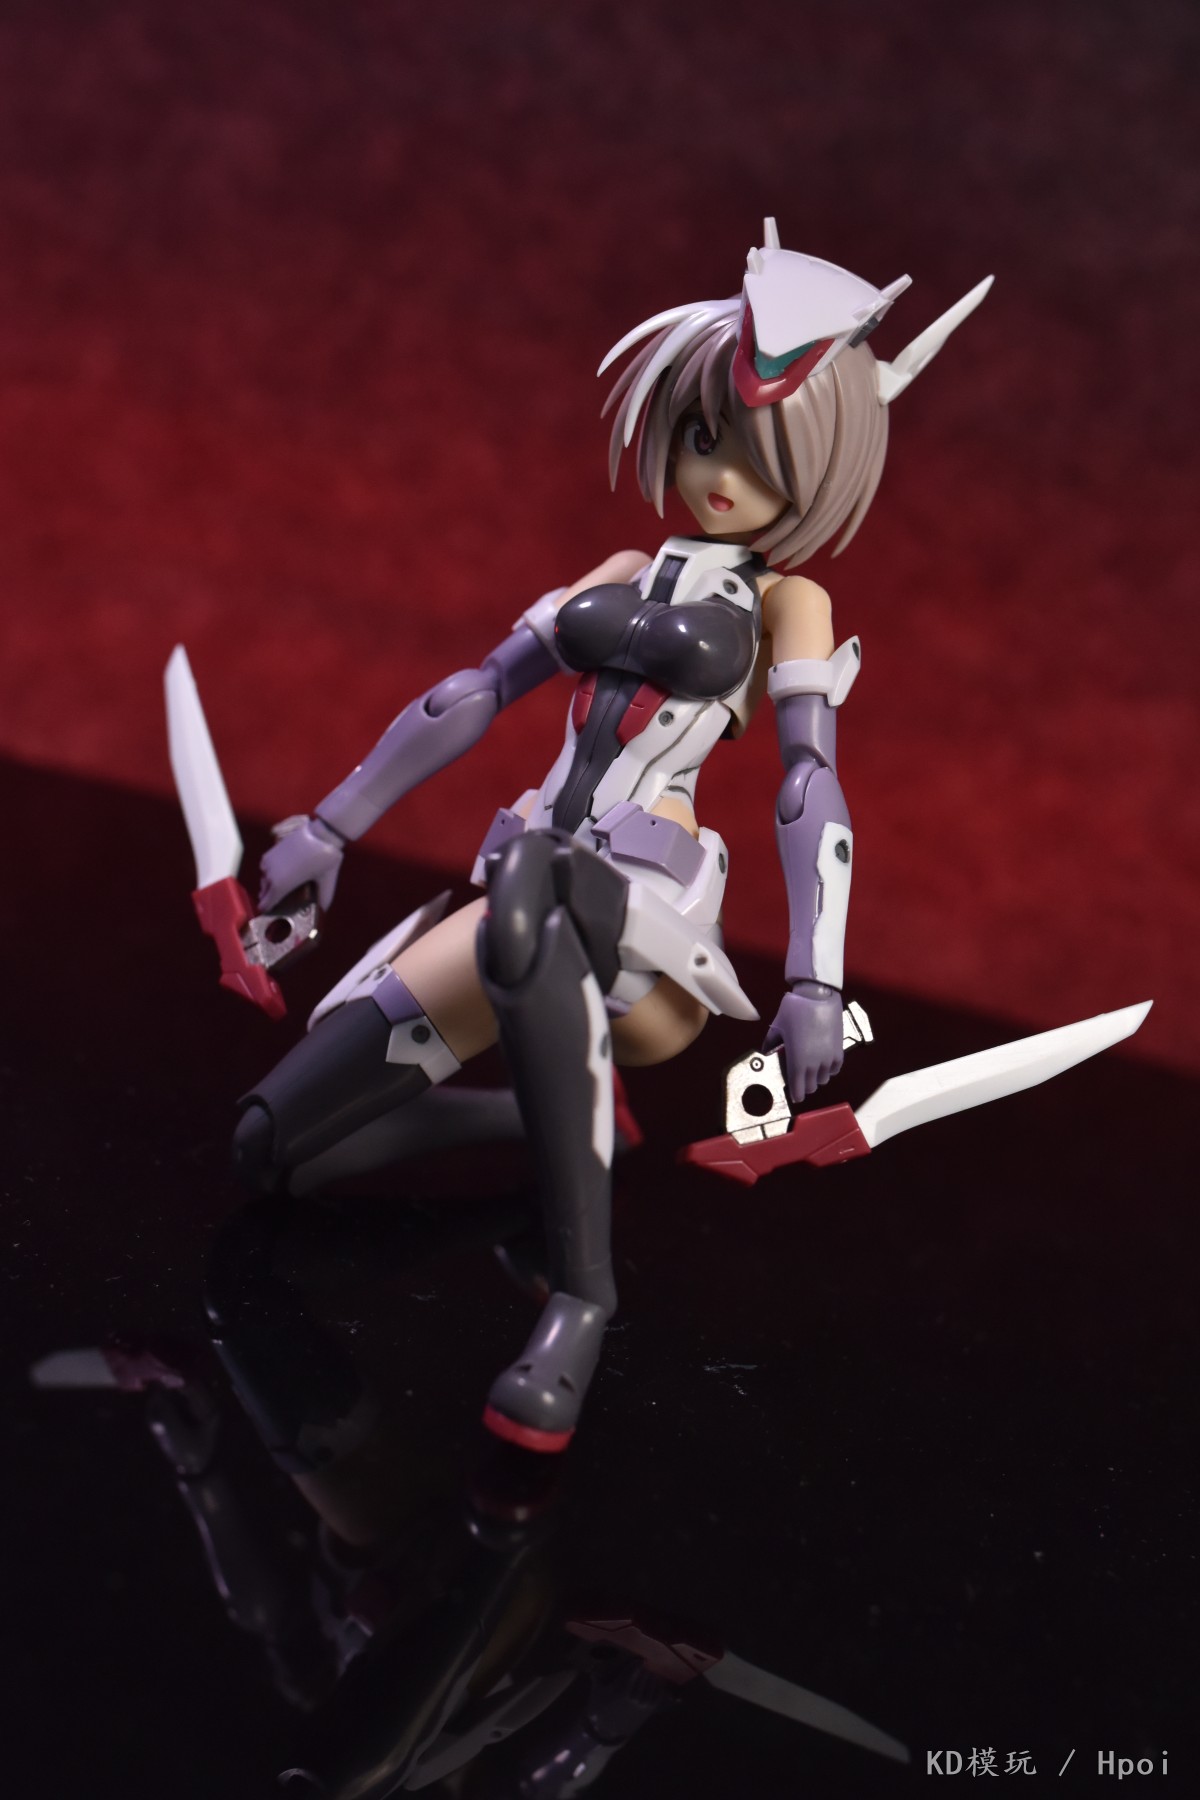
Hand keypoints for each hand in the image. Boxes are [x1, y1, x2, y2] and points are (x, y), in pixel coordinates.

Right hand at [258, 815, 344, 912]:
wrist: (322, 833)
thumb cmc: (325, 860)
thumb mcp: (326, 882)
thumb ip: (324, 899)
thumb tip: (323, 910)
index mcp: (280, 886)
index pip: (266, 905)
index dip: (268, 911)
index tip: (272, 914)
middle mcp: (270, 875)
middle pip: (264, 892)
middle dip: (270, 898)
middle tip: (281, 902)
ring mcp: (268, 862)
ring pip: (264, 879)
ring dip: (269, 884)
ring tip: (282, 887)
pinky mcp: (271, 850)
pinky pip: (265, 867)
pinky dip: (270, 872)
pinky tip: (282, 872)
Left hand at [764, 981, 844, 1104]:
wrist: (819, 996)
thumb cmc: (795, 1010)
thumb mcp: (777, 1026)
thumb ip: (770, 1042)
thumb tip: (765, 1051)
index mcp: (797, 1062)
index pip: (798, 1090)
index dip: (796, 1095)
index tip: (794, 1094)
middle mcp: (814, 1065)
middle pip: (812, 1087)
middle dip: (805, 1086)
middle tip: (799, 1079)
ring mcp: (828, 1059)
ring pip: (824, 1080)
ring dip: (817, 1078)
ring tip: (811, 1069)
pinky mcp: (839, 1051)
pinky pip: (835, 1070)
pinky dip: (829, 1070)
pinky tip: (823, 1063)